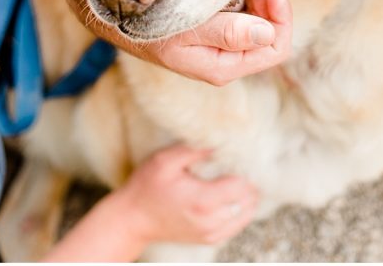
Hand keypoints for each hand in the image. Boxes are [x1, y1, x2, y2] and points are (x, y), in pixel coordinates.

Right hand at [115, 145, 258, 246]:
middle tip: (240, 165)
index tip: (239, 156)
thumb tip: (219, 143)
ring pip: (247, 214)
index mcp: (203, 200)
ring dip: (246, 197)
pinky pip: (237, 225)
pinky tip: (231, 196)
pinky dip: (239, 210)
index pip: (243, 186)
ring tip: (237, 179)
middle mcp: (211, 221)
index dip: (245, 169)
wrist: (133, 219)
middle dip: (249, 182)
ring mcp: (212, 233)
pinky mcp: (210, 239)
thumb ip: (193, 150)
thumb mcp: (164, 160)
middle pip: (249, 200)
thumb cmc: (146, 187)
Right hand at [144, 0, 292, 86]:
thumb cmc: (145, 26)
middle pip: (269, 26)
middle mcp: (227, 56)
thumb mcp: (184, 30)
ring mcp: (221, 41)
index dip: (280, 16)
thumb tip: (267, 34)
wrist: (115, 17)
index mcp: (223, 65)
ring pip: (258, 14)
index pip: (274, 46)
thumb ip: (225, 33)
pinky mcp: (212, 25)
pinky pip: (242, 7)